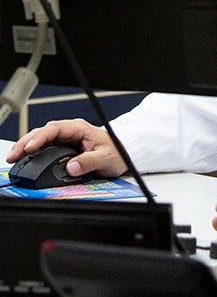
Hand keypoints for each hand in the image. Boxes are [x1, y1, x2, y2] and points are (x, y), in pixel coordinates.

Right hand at [5, 119, 127, 178]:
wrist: (123, 154)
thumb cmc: (116, 152)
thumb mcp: (105, 158)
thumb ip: (89, 162)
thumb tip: (71, 167)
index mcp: (79, 128)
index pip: (55, 129)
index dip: (40, 137)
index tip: (29, 148)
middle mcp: (70, 132)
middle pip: (43, 133)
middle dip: (26, 142)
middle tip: (14, 155)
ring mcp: (66, 140)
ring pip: (41, 139)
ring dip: (27, 147)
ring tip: (14, 157)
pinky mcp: (63, 149)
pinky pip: (45, 148)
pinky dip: (33, 153)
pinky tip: (24, 159)